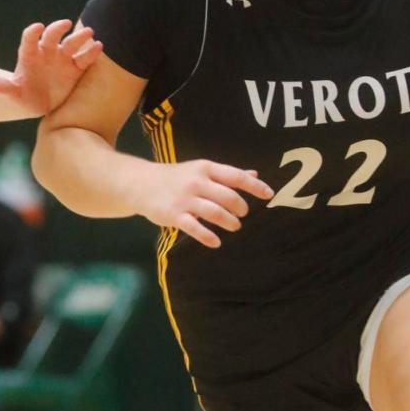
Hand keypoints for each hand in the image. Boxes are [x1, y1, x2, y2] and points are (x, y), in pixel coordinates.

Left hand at [0, 20, 102, 114]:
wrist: (43, 103)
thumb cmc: (26, 97)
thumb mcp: (16, 94)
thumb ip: (6, 88)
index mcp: (30, 55)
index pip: (29, 39)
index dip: (32, 32)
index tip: (38, 27)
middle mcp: (47, 52)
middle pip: (52, 36)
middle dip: (58, 29)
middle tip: (66, 23)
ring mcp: (63, 58)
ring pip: (71, 44)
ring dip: (80, 38)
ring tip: (89, 33)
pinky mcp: (76, 68)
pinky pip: (84, 59)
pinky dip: (91, 53)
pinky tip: (99, 47)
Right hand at [137, 159, 273, 248]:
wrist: (140, 183)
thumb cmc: (177, 177)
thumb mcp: (201, 170)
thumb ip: (227, 175)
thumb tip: (255, 175)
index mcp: (206, 168)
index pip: (235, 176)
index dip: (254, 186)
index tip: (269, 195)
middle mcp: (196, 182)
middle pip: (227, 196)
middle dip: (240, 207)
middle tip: (243, 214)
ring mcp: (184, 199)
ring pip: (214, 212)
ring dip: (229, 221)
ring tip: (234, 226)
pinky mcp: (173, 215)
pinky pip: (194, 227)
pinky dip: (207, 236)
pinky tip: (216, 242)